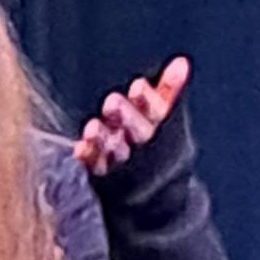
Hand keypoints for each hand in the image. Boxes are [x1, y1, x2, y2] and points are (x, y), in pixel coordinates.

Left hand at [73, 55, 189, 175]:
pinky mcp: (103, 179)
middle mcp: (140, 147)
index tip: (138, 86)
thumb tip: (181, 62)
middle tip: (112, 102)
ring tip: (92, 128)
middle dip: (126, 117)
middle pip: (136, 132)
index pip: (155, 112)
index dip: (147, 101)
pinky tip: (79, 149)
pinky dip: (88, 159)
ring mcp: (122, 164)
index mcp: (157, 128)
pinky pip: (95, 169)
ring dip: (104, 140)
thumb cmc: (154, 148)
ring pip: (114, 151)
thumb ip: (168, 91)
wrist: (150, 197)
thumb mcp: (162, 120)